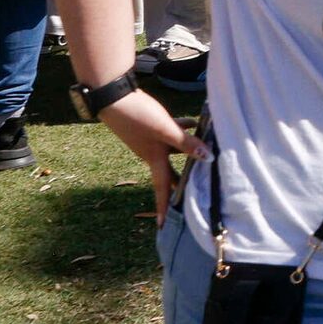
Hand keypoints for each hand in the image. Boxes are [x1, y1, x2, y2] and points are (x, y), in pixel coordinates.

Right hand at [101, 91, 198, 221]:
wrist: (114, 97)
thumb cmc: (138, 116)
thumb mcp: (165, 131)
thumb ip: (187, 144)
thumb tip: (208, 159)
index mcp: (154, 159)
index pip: (162, 188)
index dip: (164, 207)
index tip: (164, 226)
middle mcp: (151, 153)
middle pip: (170, 172)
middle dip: (181, 182)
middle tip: (192, 194)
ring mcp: (150, 140)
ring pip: (173, 150)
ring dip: (188, 152)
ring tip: (205, 153)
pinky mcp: (149, 126)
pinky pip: (171, 133)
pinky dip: (183, 130)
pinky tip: (195, 122)